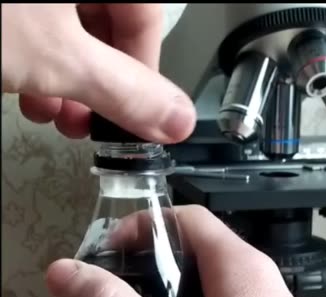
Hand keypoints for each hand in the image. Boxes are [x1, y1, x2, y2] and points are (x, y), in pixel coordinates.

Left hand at [1, 3, 194, 141]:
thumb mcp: (59, 59)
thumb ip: (123, 91)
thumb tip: (176, 120)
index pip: (146, 19)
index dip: (144, 76)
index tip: (135, 118)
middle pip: (108, 27)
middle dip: (98, 86)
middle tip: (91, 123)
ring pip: (70, 31)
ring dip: (67, 84)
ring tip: (54, 115)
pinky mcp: (12, 5)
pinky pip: (38, 28)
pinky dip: (37, 65)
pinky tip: (28, 94)